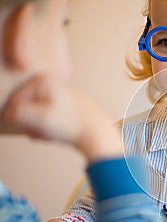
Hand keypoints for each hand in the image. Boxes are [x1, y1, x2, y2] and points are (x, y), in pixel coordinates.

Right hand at [1, 76, 121, 160]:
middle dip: (32, 124)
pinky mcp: (69, 108)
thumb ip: (15, 114)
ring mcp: (62, 95)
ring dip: (41, 129)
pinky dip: (51, 130)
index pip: (16, 102)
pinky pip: (52, 121)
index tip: (29, 128)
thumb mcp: (36, 118)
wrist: (97, 133)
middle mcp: (53, 84)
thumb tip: (10, 114)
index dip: (19, 119)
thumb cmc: (70, 124)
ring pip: (40, 117)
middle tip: (40, 133)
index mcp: (43, 81)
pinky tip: (57, 136)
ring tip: (51, 135)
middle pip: (29, 109)